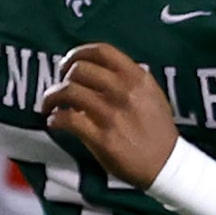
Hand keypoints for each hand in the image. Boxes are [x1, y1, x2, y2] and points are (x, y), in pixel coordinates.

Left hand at [37, 43, 179, 187]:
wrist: (165, 163)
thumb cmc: (156, 130)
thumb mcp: (151, 94)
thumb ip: (128, 80)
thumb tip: (97, 73)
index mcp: (137, 77)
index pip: (102, 51)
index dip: (78, 54)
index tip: (68, 65)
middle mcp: (124, 91)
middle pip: (79, 69)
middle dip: (61, 77)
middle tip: (59, 89)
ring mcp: (112, 114)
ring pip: (68, 91)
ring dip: (51, 97)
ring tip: (50, 106)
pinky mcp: (102, 137)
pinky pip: (67, 119)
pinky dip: (54, 119)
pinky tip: (54, 122)